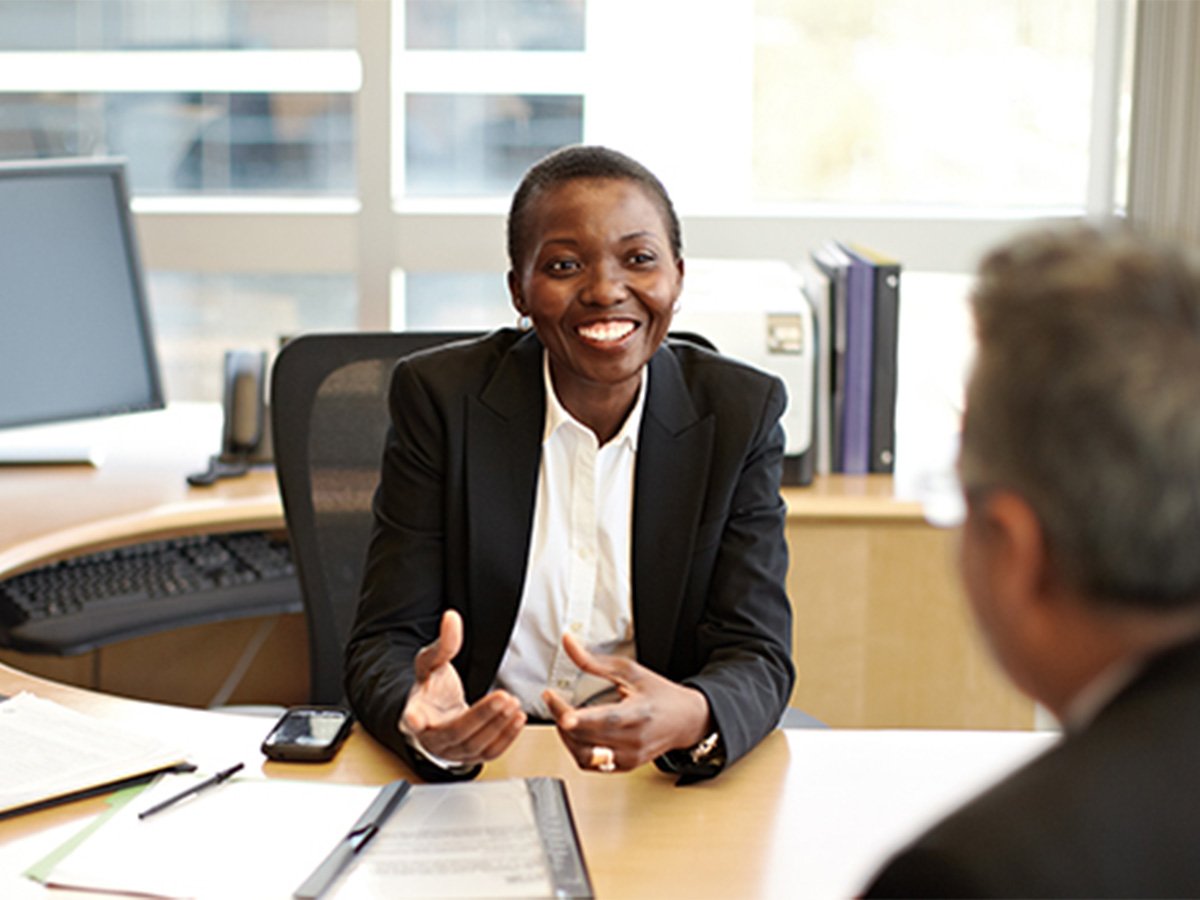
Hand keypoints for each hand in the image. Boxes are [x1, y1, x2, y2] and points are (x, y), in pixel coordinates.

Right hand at [400, 610, 524, 765]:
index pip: (411, 718)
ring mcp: (451, 752)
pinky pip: (489, 754)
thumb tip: (452, 617)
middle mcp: (431, 739)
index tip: (415, 718)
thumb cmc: (431, 687)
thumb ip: (443, 644)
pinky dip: (506, 738)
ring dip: (497, 725)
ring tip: (513, 703)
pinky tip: (518, 719)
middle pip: (455, 732)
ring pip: (474, 745)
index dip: (414, 719)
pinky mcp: (470, 757)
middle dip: (482, 715)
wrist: (438, 710)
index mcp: (415, 714)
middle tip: (503, 697)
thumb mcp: (433, 662)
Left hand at [542, 632, 711, 772]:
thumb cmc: (660, 695)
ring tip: (563, 718)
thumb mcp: (630, 671)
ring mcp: (629, 757)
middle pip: (588, 736)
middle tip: (553, 701)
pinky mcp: (624, 766)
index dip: (583, 720)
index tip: (563, 714)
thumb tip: (569, 644)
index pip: (607, 720)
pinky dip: (577, 749)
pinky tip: (577, 734)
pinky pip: (591, 764)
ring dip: (567, 737)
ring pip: (585, 754)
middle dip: (562, 718)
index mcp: (638, 713)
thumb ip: (594, 661)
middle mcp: (634, 740)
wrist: (685, 720)